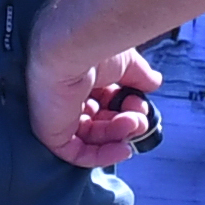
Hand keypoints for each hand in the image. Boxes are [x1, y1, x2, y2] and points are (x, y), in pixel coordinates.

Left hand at [29, 28, 163, 169]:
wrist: (73, 48)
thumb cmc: (95, 48)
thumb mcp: (126, 63)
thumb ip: (139, 76)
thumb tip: (154, 83)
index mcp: (82, 80)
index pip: (105, 103)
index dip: (126, 108)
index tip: (140, 104)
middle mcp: (68, 98)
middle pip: (101, 123)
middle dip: (126, 123)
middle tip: (139, 118)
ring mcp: (59, 117)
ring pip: (93, 139)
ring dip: (119, 135)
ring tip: (133, 123)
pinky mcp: (51, 133)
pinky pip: (77, 154)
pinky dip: (103, 156)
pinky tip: (123, 149)